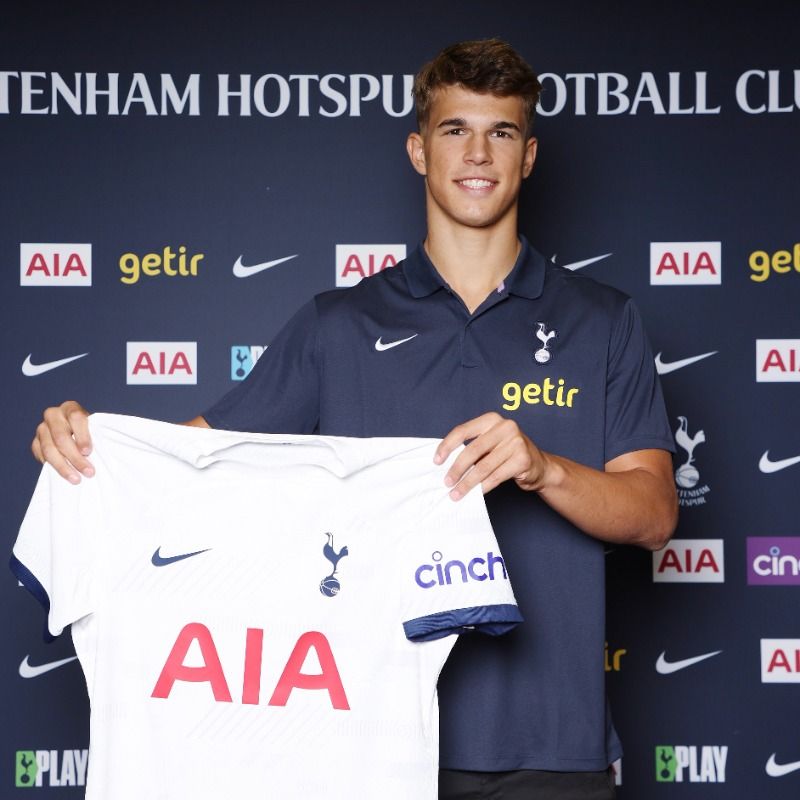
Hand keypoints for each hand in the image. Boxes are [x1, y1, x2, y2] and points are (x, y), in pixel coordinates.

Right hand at [31, 401, 92, 483]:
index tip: (88, 451)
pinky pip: (41, 455)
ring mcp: (42, 428)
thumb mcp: (96, 428)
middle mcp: (53, 415)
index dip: (82, 435)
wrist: (74, 434)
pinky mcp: (36, 442)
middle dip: (75, 457)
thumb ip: (98, 435)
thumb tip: (100, 452)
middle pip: (61, 437)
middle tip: (89, 472)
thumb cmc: (90, 431)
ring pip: (49, 449)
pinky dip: (52, 466)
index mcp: (70, 408)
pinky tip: (64, 475)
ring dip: (63, 466)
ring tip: (76, 479)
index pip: (76, 418)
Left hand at [434, 412, 550, 499]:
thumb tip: (444, 463)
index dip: (447, 446)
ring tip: (456, 493)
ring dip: (467, 483)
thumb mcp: (490, 443)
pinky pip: (496, 476)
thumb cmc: (508, 454)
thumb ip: (472, 447)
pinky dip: (483, 487)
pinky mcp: (523, 460)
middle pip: (472, 450)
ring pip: (483, 466)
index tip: (436, 461)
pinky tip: (475, 494)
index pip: (463, 431)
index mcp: (492, 419)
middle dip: (457, 469)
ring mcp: (516, 442)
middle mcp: (505, 427)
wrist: (540, 466)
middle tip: (447, 482)